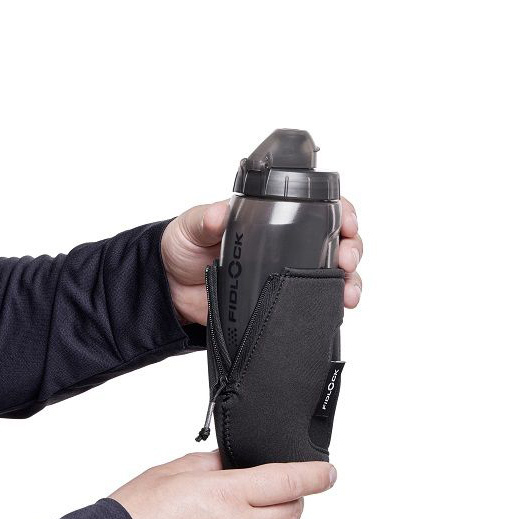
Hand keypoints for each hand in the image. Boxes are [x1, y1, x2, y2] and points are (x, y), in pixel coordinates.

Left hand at [161, 197, 362, 324]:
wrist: (171, 292)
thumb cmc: (184, 248)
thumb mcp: (191, 227)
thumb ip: (204, 219)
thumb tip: (219, 214)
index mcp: (271, 217)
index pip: (318, 205)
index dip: (341, 210)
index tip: (347, 221)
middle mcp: (287, 244)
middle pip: (336, 240)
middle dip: (352, 248)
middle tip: (346, 260)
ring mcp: (287, 274)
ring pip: (332, 273)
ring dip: (349, 280)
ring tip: (348, 291)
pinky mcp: (281, 302)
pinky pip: (315, 302)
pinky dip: (333, 304)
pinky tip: (339, 308)